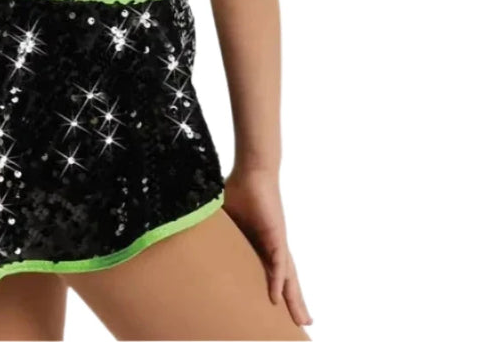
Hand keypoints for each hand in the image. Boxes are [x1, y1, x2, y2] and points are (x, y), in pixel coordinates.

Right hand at [221, 165, 312, 327]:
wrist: (252, 170)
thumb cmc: (239, 188)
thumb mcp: (226, 218)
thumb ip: (218, 231)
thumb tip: (192, 231)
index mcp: (262, 243)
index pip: (271, 272)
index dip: (275, 290)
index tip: (277, 309)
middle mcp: (273, 246)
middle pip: (286, 280)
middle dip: (293, 302)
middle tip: (302, 324)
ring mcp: (276, 242)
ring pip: (288, 277)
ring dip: (294, 299)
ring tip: (302, 320)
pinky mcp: (275, 236)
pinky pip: (278, 264)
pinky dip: (278, 281)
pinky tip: (276, 297)